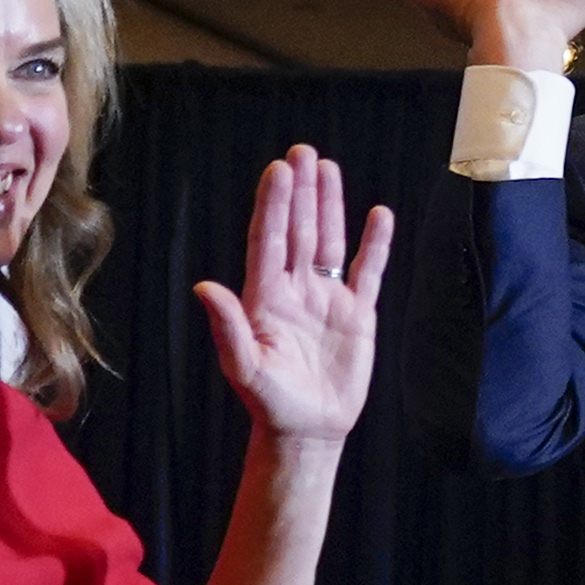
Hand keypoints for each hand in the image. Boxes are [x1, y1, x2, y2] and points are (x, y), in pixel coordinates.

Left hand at [192, 149, 389, 445]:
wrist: (308, 431)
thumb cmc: (271, 404)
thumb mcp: (245, 368)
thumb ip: (228, 327)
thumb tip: (205, 287)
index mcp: (265, 298)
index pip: (270, 240)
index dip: (274, 205)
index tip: (279, 171)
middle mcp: (295, 290)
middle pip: (299, 231)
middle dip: (301, 192)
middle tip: (303, 153)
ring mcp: (327, 299)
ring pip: (330, 242)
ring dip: (330, 206)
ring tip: (328, 168)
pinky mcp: (358, 315)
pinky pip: (369, 271)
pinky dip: (376, 244)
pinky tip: (379, 215)